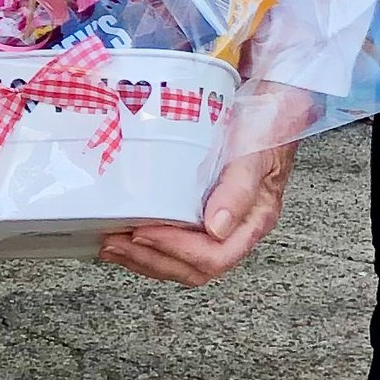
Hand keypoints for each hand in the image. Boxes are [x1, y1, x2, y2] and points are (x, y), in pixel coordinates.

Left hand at [97, 140, 295, 285]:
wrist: (268, 111)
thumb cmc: (264, 130)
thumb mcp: (254, 155)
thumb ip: (239, 190)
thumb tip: (218, 228)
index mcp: (251, 222)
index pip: (214, 256)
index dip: (176, 250)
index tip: (143, 232)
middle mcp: (233, 230)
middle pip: (193, 268)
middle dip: (150, 259)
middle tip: (115, 243)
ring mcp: (215, 225)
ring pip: (180, 262)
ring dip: (142, 258)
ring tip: (110, 244)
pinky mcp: (197, 215)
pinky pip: (173, 243)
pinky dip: (145, 245)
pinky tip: (123, 235)